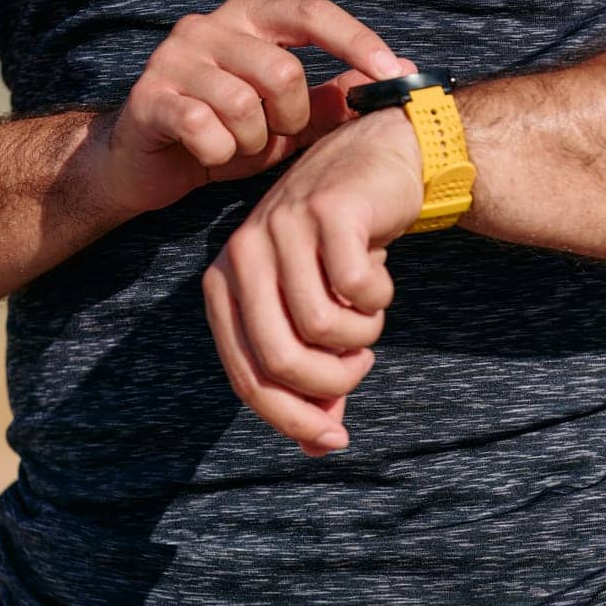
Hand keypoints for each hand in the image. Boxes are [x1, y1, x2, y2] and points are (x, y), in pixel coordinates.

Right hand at [87, 0, 416, 218]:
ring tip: (235, 146)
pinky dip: (217, 153)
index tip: (395, 73)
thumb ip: (332, 99)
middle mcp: (210, 24)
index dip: (357, 41)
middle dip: (288, 119)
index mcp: (249, 17)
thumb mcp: (285, 120)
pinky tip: (206, 153)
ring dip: (251, 142)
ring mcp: (174, 55)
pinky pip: (206, 129)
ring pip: (244, 104)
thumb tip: (400, 73)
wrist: (144, 165)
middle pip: (282, 71)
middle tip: (271, 135)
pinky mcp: (149, 94)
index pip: (312, 13)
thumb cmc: (224, 134)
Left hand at [201, 103, 424, 456]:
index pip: (246, 376)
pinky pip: (353, 289)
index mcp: (225, 281)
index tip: (332, 438)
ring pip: (320, 327)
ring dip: (360, 337)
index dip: (291, 417)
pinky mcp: (326, 212)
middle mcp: (243, 251)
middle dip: (331, 382)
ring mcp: (282, 226)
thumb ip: (316, 376)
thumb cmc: (342, 244)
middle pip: (279, 360)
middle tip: (359, 365)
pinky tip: (378, 279)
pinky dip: (377, 297)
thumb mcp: (317, 309)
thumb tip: (320, 446)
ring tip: (369, 314)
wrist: (380, 160)